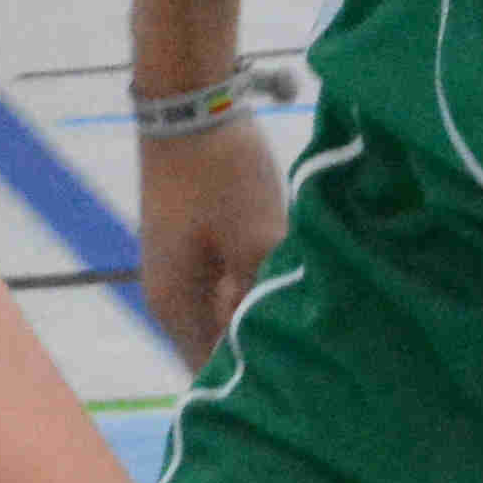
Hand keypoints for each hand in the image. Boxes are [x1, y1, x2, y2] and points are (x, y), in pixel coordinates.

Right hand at [136, 111, 285, 362]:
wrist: (188, 101)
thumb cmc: (221, 176)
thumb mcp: (257, 241)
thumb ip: (266, 296)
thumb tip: (281, 337)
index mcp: (176, 307)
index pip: (210, 372)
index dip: (251, 381)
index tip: (297, 379)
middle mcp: (170, 294)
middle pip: (219, 339)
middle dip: (260, 338)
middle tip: (312, 336)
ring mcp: (179, 263)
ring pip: (227, 304)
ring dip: (261, 301)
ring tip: (306, 298)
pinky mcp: (193, 236)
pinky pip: (227, 274)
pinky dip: (255, 274)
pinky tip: (289, 261)